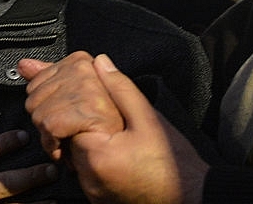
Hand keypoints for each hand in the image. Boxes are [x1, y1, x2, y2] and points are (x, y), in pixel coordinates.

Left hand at [20, 53, 207, 203]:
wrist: (194, 201)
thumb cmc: (176, 166)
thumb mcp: (150, 120)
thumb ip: (120, 89)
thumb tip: (99, 62)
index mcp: (95, 153)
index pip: (60, 118)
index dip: (68, 100)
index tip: (83, 95)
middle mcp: (86, 175)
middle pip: (59, 135)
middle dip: (68, 116)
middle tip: (94, 110)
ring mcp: (89, 189)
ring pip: (68, 152)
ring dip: (77, 135)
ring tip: (106, 130)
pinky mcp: (95, 196)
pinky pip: (80, 169)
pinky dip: (87, 154)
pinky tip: (110, 148)